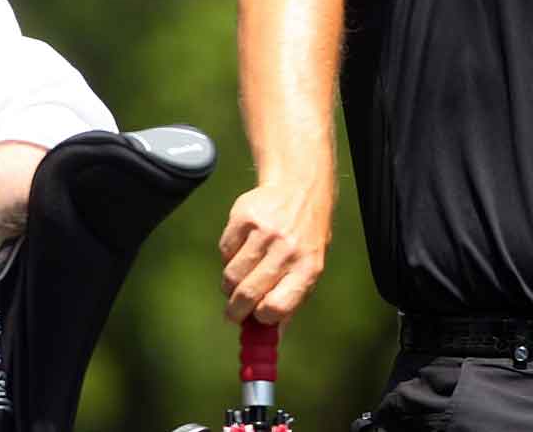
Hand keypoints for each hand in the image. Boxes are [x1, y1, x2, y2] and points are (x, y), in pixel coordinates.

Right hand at [219, 181, 331, 324]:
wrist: (300, 191)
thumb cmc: (304, 240)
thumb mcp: (308, 270)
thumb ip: (290, 304)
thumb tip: (271, 342)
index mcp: (307, 268)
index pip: (277, 307)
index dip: (262, 317)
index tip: (256, 317)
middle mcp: (287, 249)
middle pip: (248, 294)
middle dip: (235, 311)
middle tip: (232, 313)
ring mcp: (264, 231)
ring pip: (231, 275)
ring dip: (230, 285)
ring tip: (238, 279)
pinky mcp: (244, 216)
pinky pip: (224, 251)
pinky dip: (227, 257)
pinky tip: (241, 249)